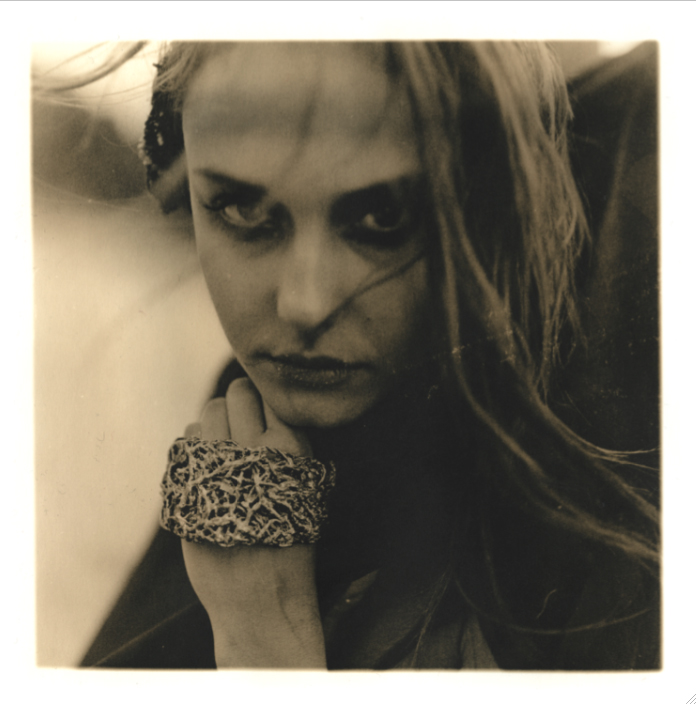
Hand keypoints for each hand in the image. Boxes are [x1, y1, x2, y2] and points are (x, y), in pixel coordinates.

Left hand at [180, 377, 324, 667]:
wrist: (261, 597)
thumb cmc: (289, 539)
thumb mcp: (305, 486)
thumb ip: (285, 445)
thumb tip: (262, 404)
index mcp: (290, 449)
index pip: (269, 395)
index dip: (265, 400)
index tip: (264, 411)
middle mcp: (254, 450)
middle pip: (236, 394)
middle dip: (238, 403)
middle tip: (243, 424)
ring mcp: (217, 465)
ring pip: (209, 412)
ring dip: (216, 422)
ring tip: (226, 446)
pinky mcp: (189, 482)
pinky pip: (187, 440)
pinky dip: (196, 444)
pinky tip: (208, 466)